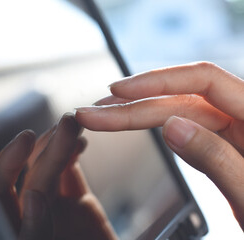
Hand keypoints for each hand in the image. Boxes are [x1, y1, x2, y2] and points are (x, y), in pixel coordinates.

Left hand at [0, 113, 116, 239]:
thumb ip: (33, 233)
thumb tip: (33, 197)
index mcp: (9, 227)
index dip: (7, 164)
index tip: (26, 140)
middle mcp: (27, 216)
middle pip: (30, 176)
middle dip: (48, 148)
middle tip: (68, 123)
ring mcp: (53, 209)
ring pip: (51, 171)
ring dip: (62, 146)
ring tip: (76, 126)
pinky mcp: (76, 206)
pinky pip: (70, 175)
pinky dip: (74, 157)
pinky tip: (81, 145)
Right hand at [75, 62, 243, 229]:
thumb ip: (217, 159)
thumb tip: (172, 125)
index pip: (203, 80)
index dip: (156, 81)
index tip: (118, 91)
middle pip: (180, 98)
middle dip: (131, 106)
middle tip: (92, 113)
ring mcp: (233, 131)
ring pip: (177, 111)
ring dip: (135, 114)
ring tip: (102, 116)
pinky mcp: (221, 146)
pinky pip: (184, 127)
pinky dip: (153, 126)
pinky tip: (133, 123)